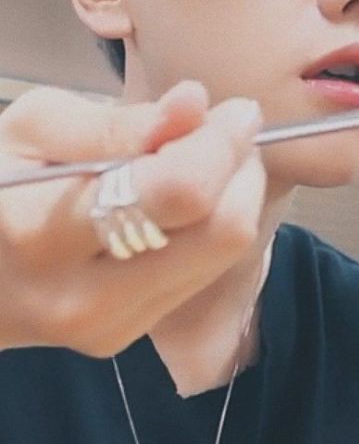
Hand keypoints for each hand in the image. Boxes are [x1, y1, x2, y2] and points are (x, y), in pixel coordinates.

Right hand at [0, 82, 265, 354]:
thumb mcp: (30, 130)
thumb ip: (116, 123)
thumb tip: (195, 107)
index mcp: (44, 232)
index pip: (179, 192)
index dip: (223, 145)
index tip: (234, 111)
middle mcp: (85, 295)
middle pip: (223, 234)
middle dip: (243, 172)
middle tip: (228, 133)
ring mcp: (111, 326)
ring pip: (223, 257)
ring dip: (234, 199)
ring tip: (205, 161)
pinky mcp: (128, 336)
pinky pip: (201, 274)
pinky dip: (207, 229)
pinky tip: (182, 203)